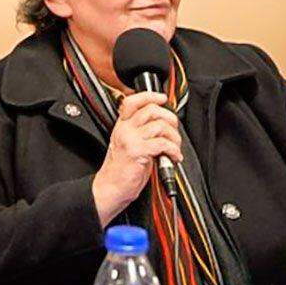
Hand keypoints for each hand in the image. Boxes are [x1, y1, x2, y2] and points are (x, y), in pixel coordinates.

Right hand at [95, 89, 178, 223]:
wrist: (110, 188)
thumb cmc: (121, 171)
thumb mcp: (129, 145)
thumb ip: (141, 132)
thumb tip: (163, 124)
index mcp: (122, 126)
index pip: (133, 101)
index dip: (150, 96)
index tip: (162, 98)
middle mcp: (125, 130)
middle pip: (151, 110)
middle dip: (170, 119)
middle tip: (174, 132)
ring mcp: (130, 140)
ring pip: (160, 126)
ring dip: (174, 138)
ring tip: (175, 148)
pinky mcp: (137, 152)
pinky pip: (162, 143)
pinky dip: (173, 150)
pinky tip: (173, 157)